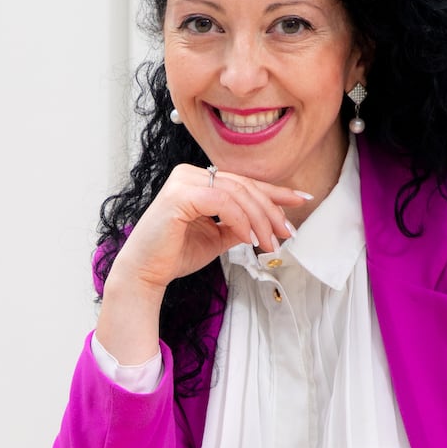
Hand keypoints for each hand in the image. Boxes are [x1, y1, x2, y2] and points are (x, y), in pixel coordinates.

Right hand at [112, 163, 307, 290]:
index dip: (275, 192)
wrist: (145, 273)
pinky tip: (250, 239)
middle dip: (272, 210)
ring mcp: (184, 181)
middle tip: (288, 233)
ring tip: (270, 243)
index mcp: (199, 180)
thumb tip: (268, 224)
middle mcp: (191, 174)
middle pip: (245, 186)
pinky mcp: (179, 195)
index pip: (244, 183)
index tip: (301, 200)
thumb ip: (239, 226)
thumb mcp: (217, 237)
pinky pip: (223, 202)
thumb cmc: (174, 255)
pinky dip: (241, 221)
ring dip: (260, 220)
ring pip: (237, 193)